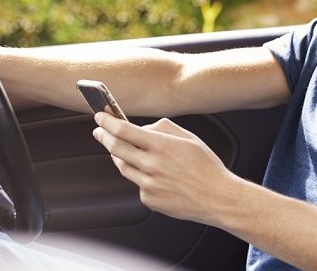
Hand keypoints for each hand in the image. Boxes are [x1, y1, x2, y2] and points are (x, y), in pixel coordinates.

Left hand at [92, 112, 236, 224]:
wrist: (217, 198)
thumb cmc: (206, 167)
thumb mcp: (188, 138)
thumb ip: (162, 128)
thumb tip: (142, 129)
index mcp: (161, 146)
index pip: (123, 130)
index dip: (107, 121)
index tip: (100, 116)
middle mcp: (152, 165)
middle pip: (115, 148)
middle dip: (103, 136)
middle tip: (99, 131)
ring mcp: (148, 184)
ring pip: (122, 166)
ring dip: (117, 156)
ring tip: (120, 149)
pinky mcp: (149, 199)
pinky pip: (136, 183)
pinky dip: (139, 176)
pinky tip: (151, 174)